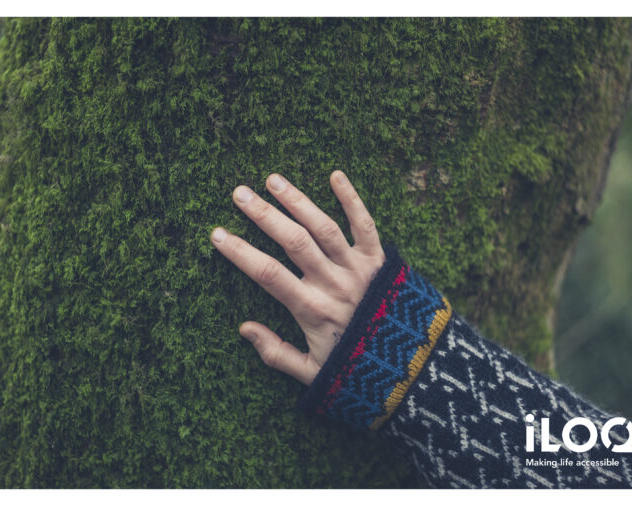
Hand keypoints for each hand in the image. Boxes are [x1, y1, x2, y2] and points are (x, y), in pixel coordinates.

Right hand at [210, 171, 385, 384]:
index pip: (267, 274)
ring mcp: (358, 269)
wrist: (414, 368)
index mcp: (311, 309)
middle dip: (263, 215)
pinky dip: (352, 199)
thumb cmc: (359, 370)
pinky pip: (366, 225)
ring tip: (273, 180)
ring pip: (323, 227)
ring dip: (297, 201)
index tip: (217, 234)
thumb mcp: (313, 373)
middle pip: (293, 241)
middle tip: (239, 193)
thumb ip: (276, 353)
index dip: (240, 252)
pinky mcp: (381, 261)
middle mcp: (333, 284)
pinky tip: (335, 174)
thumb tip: (244, 328)